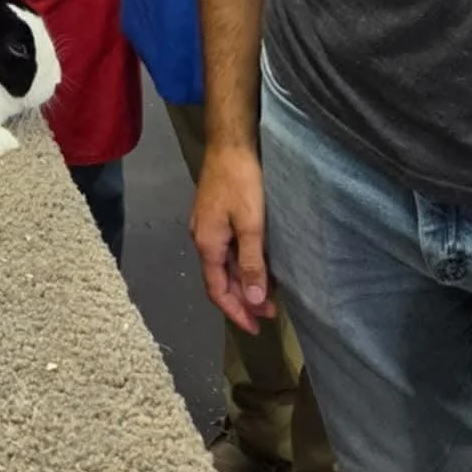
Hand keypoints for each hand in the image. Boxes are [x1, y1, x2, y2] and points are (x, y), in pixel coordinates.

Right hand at [190, 142, 276, 334]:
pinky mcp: (215, 214)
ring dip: (243, 281)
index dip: (236, 312)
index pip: (217, 290)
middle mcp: (201, 237)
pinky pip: (227, 249)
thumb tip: (252, 301)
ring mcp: (206, 225)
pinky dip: (242, 263)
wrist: (230, 143)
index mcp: (206, 244)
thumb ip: (251, 263)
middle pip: (219, 279)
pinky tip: (258, 263)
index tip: (257, 329)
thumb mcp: (251, 225)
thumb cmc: (241, 182)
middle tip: (270, 313)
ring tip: (268, 293)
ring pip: (223, 264)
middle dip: (243, 299)